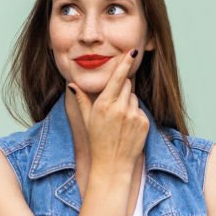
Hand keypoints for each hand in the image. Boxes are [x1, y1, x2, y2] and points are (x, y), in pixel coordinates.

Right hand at [69, 50, 148, 172]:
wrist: (112, 164)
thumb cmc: (97, 141)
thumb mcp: (87, 119)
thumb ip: (81, 100)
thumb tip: (71, 84)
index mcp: (104, 105)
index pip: (117, 78)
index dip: (125, 63)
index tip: (132, 51)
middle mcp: (120, 108)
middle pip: (127, 85)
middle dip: (122, 89)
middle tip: (114, 106)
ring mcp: (133, 115)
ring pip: (134, 97)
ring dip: (128, 103)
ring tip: (120, 120)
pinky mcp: (144, 123)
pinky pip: (140, 110)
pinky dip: (135, 115)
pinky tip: (127, 127)